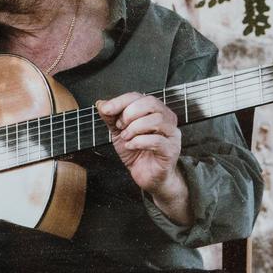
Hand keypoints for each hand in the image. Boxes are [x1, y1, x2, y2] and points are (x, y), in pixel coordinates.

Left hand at [96, 92, 190, 223]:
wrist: (148, 176)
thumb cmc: (137, 152)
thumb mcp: (119, 133)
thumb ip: (111, 118)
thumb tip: (101, 103)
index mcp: (153, 111)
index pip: (138, 96)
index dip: (120, 101)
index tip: (106, 110)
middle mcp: (166, 119)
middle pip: (151, 103)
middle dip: (130, 113)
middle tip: (120, 126)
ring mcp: (171, 134)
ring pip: (156, 120)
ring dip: (134, 128)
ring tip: (126, 138)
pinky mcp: (171, 150)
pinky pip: (157, 141)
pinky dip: (139, 142)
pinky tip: (130, 146)